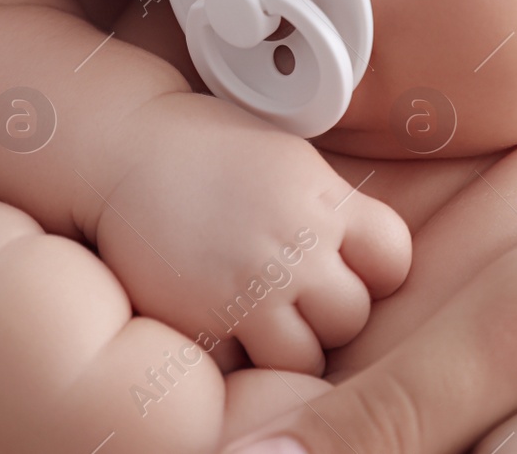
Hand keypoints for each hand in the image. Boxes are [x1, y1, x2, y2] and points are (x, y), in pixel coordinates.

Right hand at [85, 91, 410, 375]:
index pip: (392, 258)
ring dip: (284, 345)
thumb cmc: (203, 150)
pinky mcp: (206, 319)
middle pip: (351, 316)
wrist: (124, 149)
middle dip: (325, 314)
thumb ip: (327, 206)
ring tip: (255, 315)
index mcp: (322, 198)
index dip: (371, 270)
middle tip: (289, 297)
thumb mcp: (286, 160)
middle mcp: (296, 243)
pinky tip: (215, 318)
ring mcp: (252, 284)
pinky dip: (233, 353)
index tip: (341, 266)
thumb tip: (362, 251)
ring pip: (305, 356)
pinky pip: (245, 367)